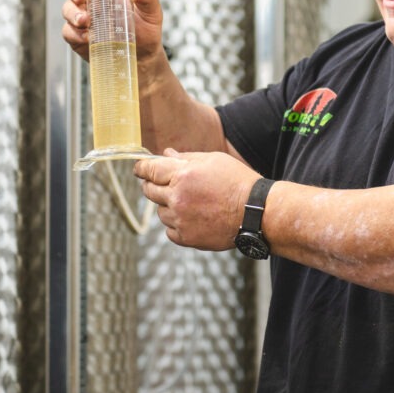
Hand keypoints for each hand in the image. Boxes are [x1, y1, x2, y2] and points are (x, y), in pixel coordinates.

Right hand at [61, 0, 165, 63]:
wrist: (143, 58)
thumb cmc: (147, 29)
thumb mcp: (152, 10)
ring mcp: (82, 17)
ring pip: (67, 8)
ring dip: (73, 12)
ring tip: (86, 21)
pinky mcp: (78, 36)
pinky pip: (68, 31)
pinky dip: (75, 33)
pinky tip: (87, 38)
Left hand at [134, 149, 259, 249]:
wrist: (255, 212)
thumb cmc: (237, 182)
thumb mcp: (212, 161)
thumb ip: (185, 158)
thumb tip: (166, 154)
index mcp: (183, 175)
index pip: (150, 170)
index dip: (141, 168)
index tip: (139, 169)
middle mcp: (178, 198)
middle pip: (150, 191)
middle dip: (152, 185)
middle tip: (159, 184)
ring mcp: (181, 219)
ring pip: (160, 212)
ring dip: (167, 206)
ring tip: (189, 202)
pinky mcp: (187, 237)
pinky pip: (169, 230)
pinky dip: (176, 224)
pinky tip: (192, 218)